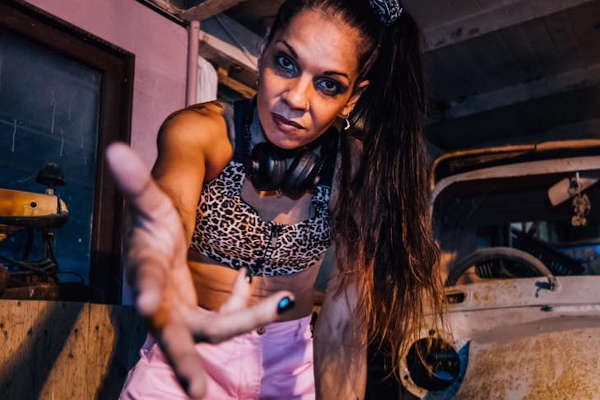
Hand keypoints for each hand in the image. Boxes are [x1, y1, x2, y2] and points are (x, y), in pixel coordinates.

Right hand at [105, 143, 294, 398]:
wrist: (162, 241)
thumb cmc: (154, 224)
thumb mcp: (151, 201)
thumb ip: (136, 181)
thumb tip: (114, 148)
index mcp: (146, 274)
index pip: (144, 286)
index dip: (143, 293)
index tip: (143, 306)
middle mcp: (162, 303)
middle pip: (176, 336)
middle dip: (183, 364)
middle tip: (198, 392)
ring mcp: (183, 314)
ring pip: (212, 330)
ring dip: (243, 323)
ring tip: (280, 302)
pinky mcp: (199, 316)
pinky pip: (226, 318)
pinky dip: (245, 308)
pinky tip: (262, 289)